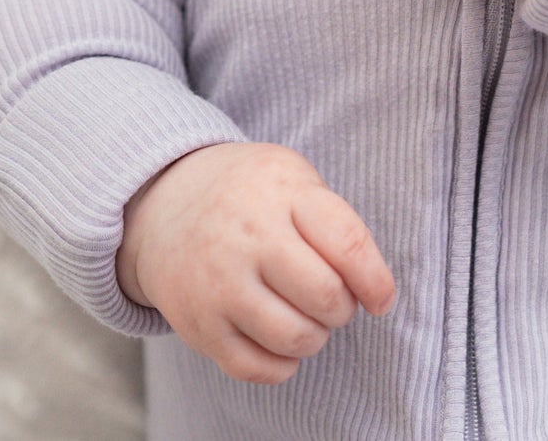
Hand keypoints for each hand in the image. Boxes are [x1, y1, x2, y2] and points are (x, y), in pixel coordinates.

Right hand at [116, 142, 394, 384]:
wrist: (165, 204)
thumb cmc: (250, 194)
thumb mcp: (293, 178)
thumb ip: (333, 222)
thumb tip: (372, 288)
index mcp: (282, 193)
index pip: (347, 242)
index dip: (376, 280)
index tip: (382, 298)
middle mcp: (249, 238)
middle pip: (325, 295)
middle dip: (344, 308)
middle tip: (335, 300)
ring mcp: (220, 284)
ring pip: (294, 338)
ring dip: (315, 337)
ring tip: (308, 318)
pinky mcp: (198, 325)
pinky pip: (256, 368)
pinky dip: (282, 364)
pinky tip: (281, 342)